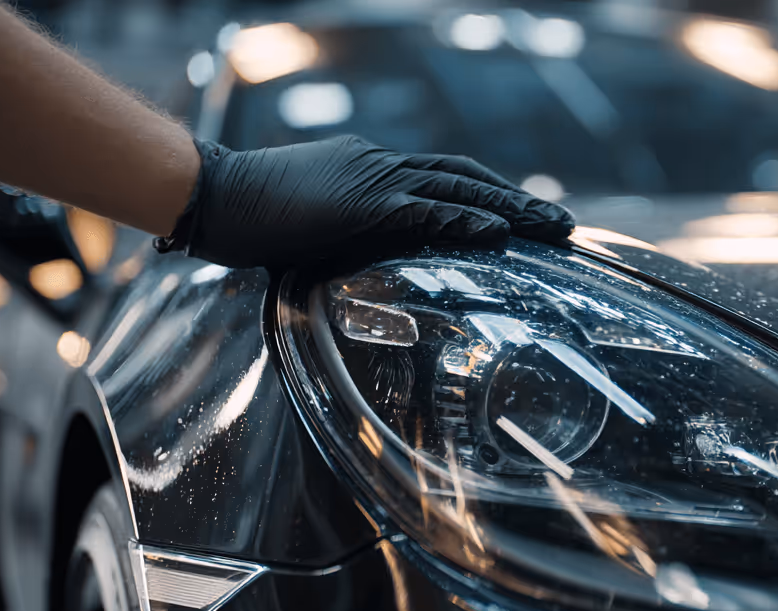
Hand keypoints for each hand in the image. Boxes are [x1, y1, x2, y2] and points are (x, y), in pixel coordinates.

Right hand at [159, 136, 573, 270]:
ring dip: (511, 208)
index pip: (445, 178)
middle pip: (467, 177)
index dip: (488, 195)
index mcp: (373, 172)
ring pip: (459, 188)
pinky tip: (497, 231)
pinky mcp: (364, 201)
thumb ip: (347, 244)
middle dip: (519, 201)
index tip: (524, 215)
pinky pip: (425, 209)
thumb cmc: (253, 220)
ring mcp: (375, 179)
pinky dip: (464, 219)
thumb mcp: (315, 231)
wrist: (215, 196)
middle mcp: (383, 167)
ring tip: (553, 226)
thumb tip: (359, 276)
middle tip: (563, 223)